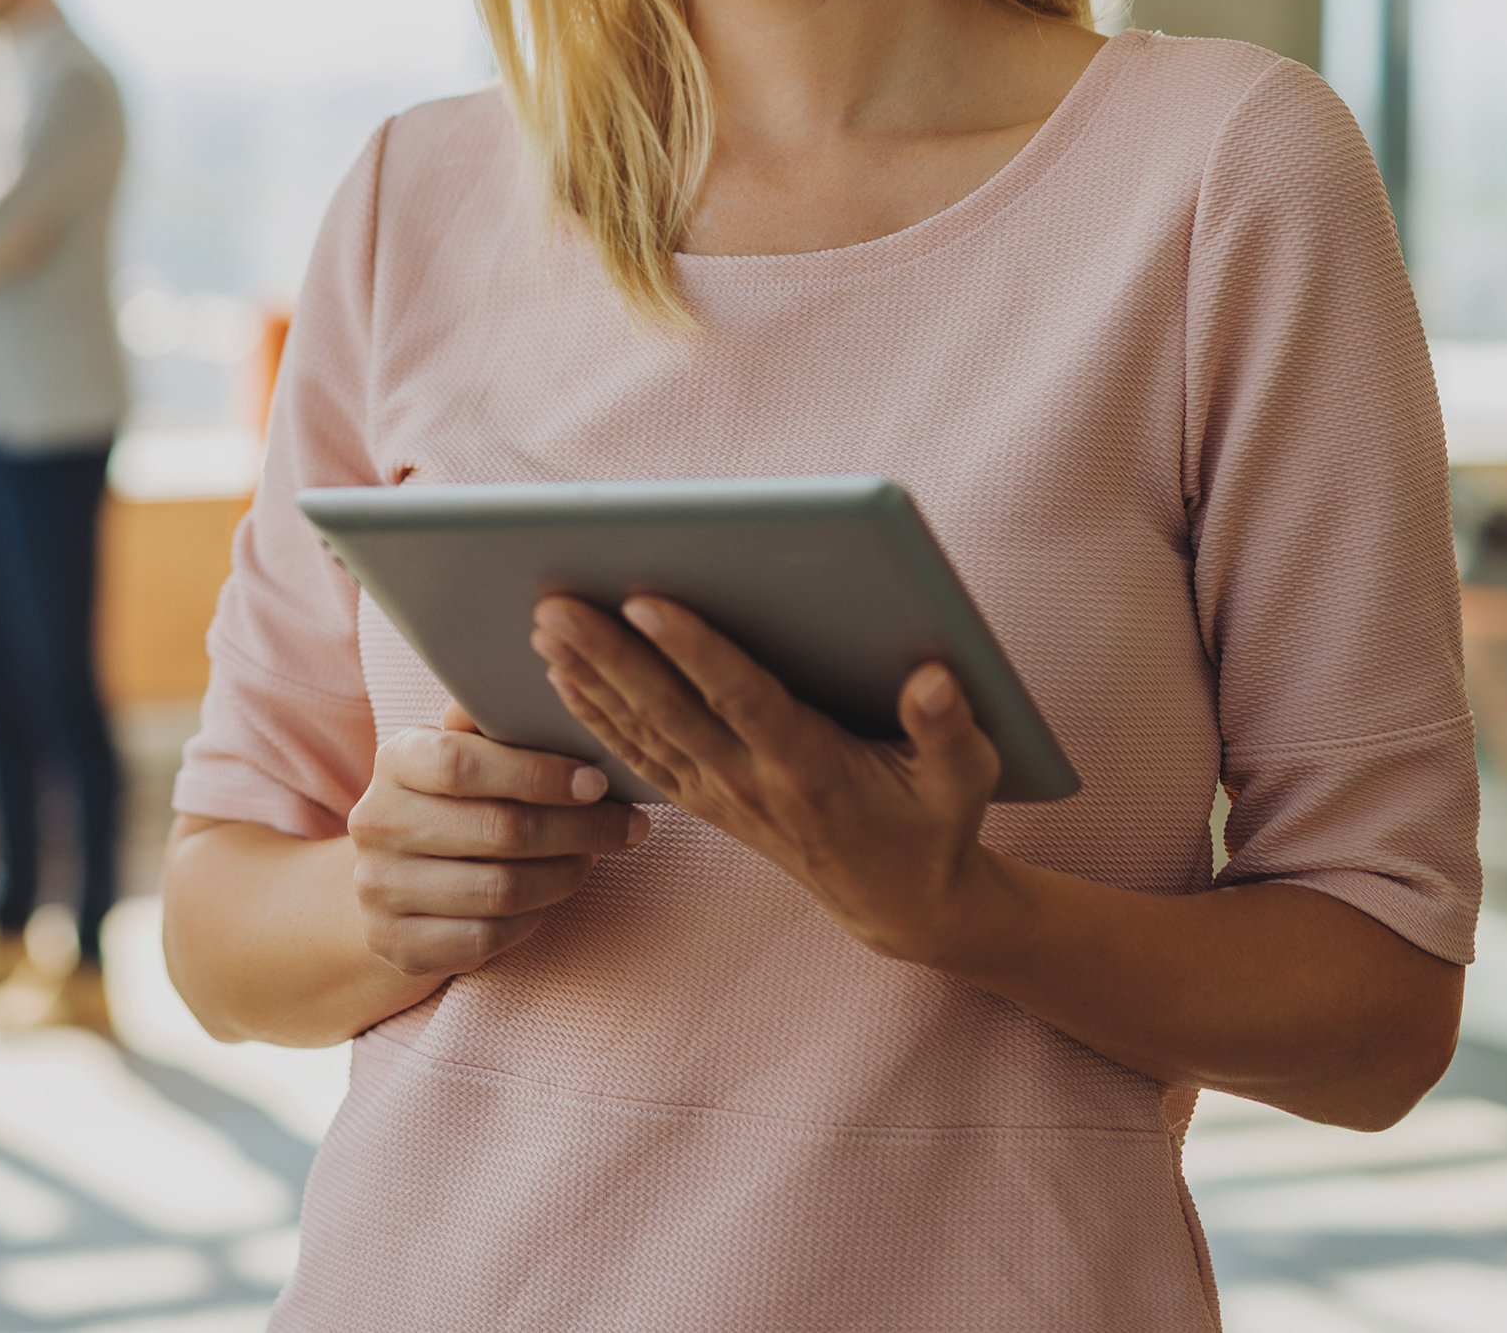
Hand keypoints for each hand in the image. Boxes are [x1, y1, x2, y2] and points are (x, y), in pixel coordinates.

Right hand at [343, 706, 648, 979]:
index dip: (539, 775)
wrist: (389, 878)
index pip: (464, 763)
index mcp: (395, 759)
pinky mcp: (395, 942)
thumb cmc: (451, 804)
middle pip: (498, 830)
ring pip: (500, 890)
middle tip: (625, 827)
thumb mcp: (463, 756)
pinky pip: (485, 938)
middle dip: (578, 829)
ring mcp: (379, 887)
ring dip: (563, 877)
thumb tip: (557, 706)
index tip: (597, 784)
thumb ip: (499, 732)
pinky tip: (544, 901)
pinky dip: (529, 921)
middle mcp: (376, 821)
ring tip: (589, 859)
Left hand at [534, 595, 1004, 967]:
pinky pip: (640, 757)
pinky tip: (559, 677)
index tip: (646, 601)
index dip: (693, 651)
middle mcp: (754, 782)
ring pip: (642, 732)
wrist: (901, 906)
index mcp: (812, 767)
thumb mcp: (965, 780)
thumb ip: (948, 728)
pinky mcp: (708, 802)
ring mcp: (723, 796)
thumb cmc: (934, 826)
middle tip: (556, 605)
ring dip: (589, 680)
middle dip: (609, 656)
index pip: (742, 699)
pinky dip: (595, 718)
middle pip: (668, 711)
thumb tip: (934, 679)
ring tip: (541, 627)